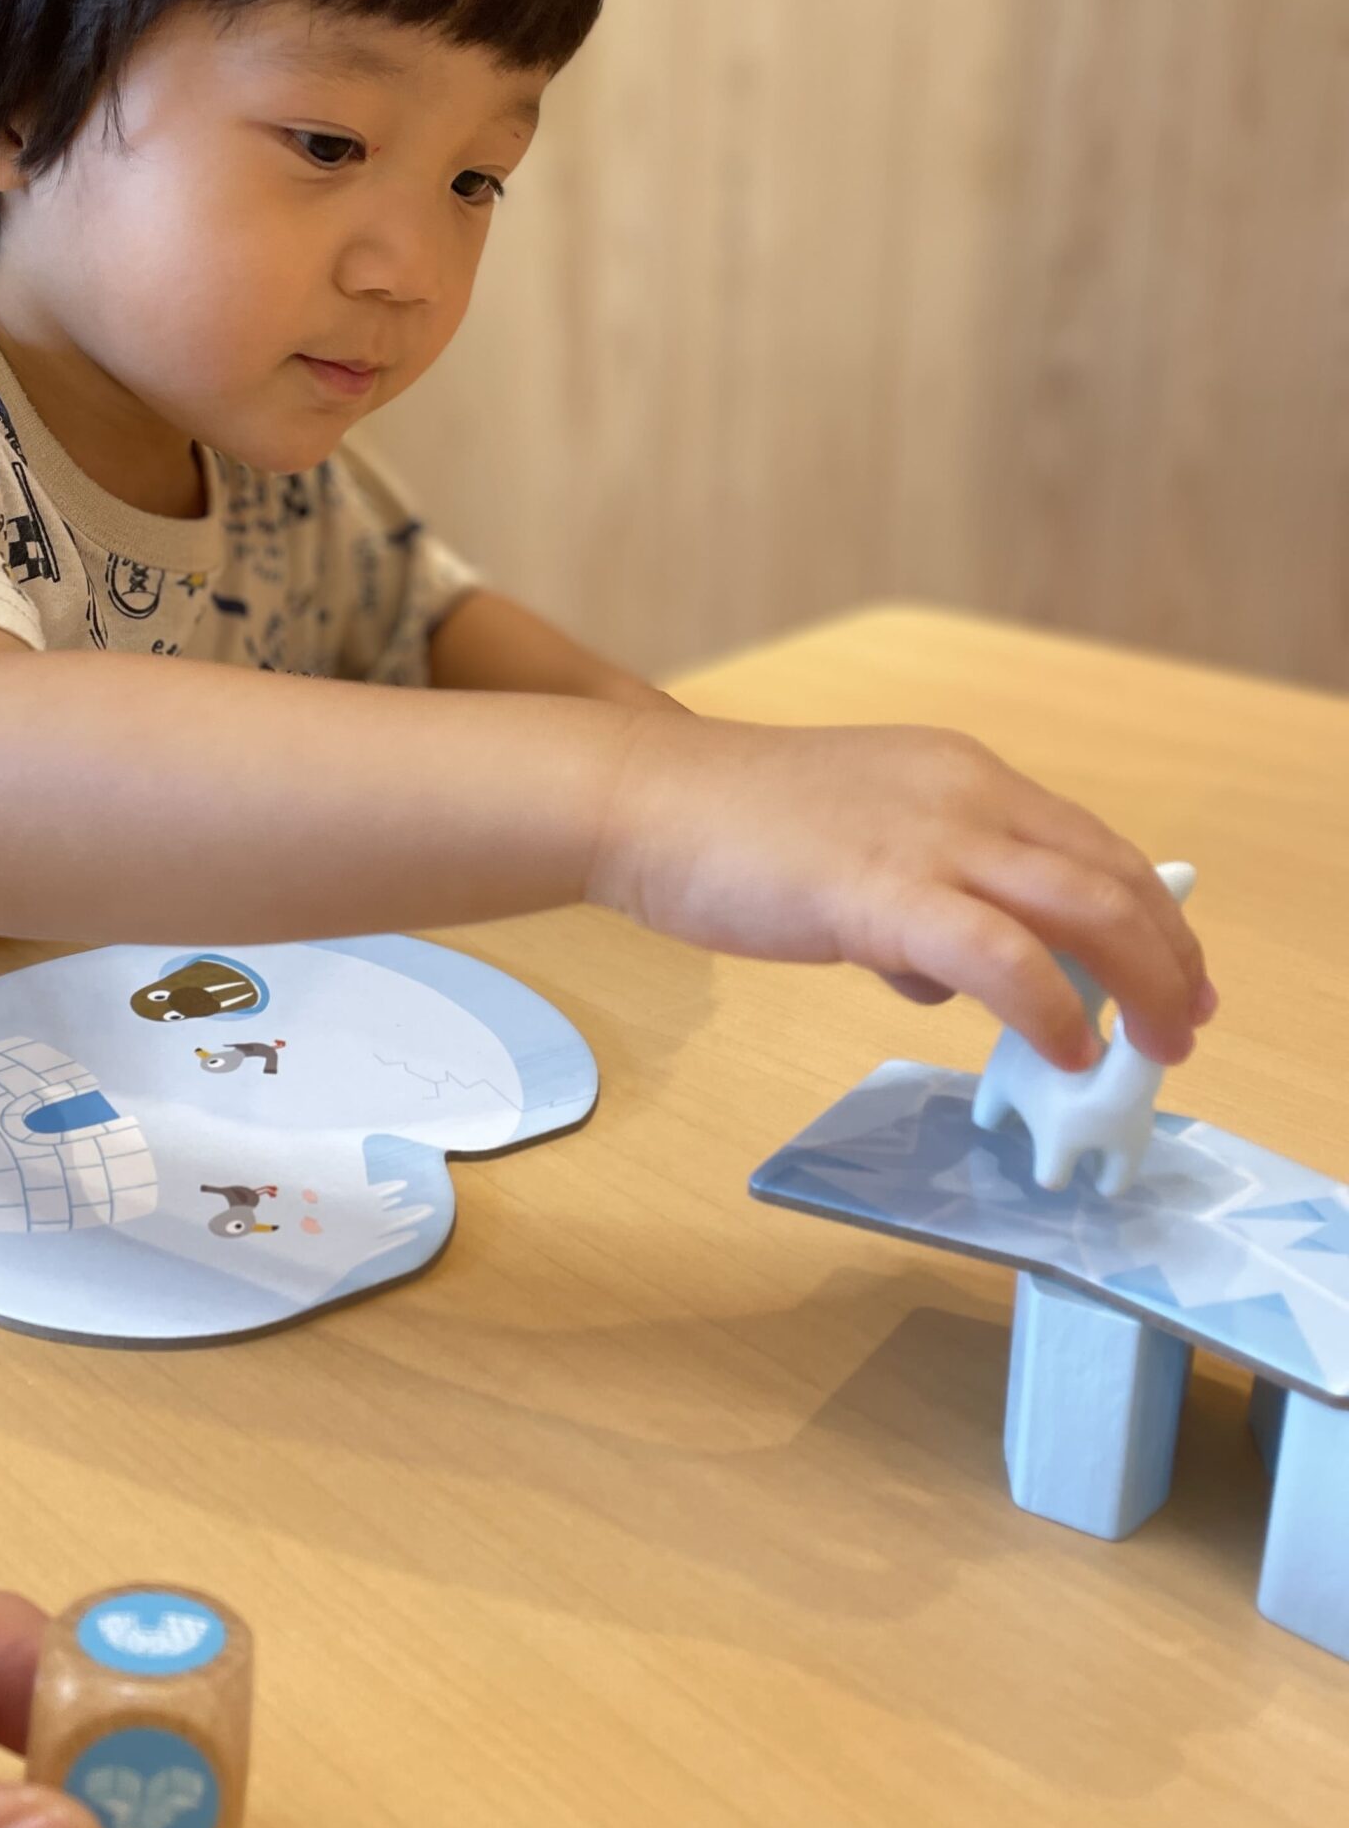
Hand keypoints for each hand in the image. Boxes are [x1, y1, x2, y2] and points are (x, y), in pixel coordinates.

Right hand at [590, 716, 1215, 1069]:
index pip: (1091, 845)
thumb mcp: (855, 849)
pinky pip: (1004, 956)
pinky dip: (1053, 1009)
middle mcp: (967, 793)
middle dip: (1168, 958)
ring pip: (1087, 908)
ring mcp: (929, 837)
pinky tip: (1067, 1050)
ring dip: (1141, 986)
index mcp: (963, 777)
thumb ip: (916, 903)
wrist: (642, 800)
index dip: (1151, 915)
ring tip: (1153, 1050)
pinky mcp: (883, 891)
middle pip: (1113, 875)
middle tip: (1184, 1027)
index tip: (1173, 975)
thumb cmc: (729, 828)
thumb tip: (949, 978)